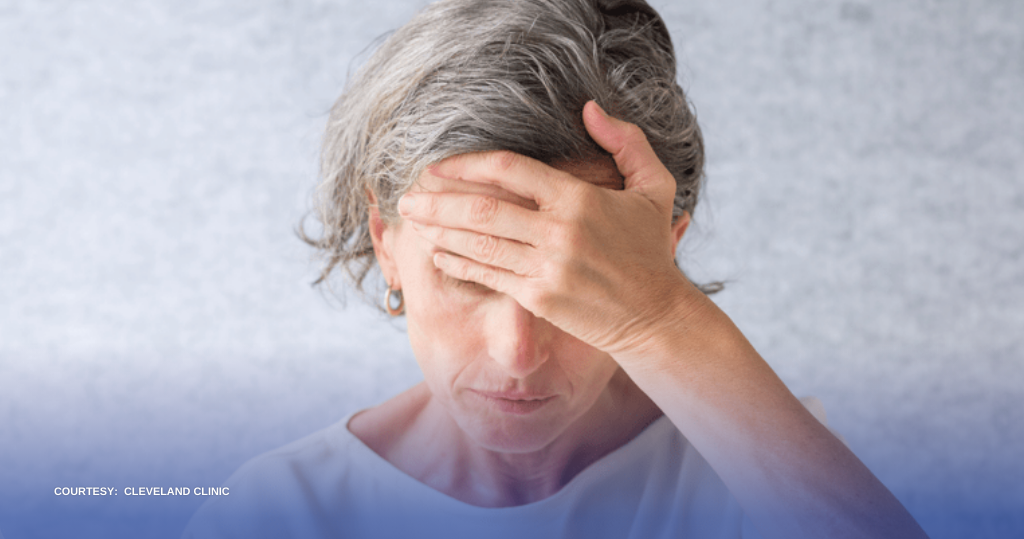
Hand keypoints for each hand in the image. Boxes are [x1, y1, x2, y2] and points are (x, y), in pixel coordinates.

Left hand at [398, 101, 699, 357]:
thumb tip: (589, 108)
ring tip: (413, 221)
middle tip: (408, 195)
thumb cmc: (650, 248)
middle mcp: (559, 232)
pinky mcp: (539, 298)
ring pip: (478, 244)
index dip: (466, 164)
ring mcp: (547, 267)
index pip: (509, 169)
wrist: (656, 315)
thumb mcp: (653, 186)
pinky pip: (488, 275)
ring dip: (439, 230)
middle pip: (481, 208)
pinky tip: (437, 253)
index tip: (438, 166)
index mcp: (579, 198)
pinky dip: (458, 263)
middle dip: (437, 200)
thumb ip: (625, 141)